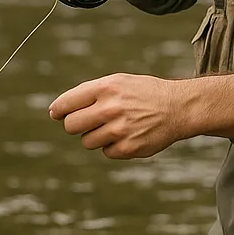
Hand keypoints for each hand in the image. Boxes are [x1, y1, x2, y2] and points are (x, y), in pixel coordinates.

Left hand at [48, 73, 192, 158]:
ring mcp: (119, 130)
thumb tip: (56, 110)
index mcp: (105, 88)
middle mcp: (110, 108)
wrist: (177, 107)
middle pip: (71, 126)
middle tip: (88, 121)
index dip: (58, 110)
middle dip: (75, 125)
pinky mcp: (128, 149)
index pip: (67, 103)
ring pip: (87, 141)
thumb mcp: (118, 82)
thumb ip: (88, 93)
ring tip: (114, 126)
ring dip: (95, 136)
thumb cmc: (142, 93)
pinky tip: (127, 135)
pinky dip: (112, 146)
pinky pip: (105, 152)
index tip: (56, 113)